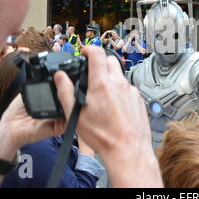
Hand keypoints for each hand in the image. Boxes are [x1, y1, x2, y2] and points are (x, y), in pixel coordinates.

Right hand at [54, 46, 161, 186]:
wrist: (128, 149)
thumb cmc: (103, 136)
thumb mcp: (76, 115)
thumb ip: (66, 92)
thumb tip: (60, 76)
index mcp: (102, 83)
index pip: (97, 53)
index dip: (89, 50)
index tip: (84, 54)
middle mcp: (119, 83)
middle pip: (111, 61)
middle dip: (100, 64)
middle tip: (92, 76)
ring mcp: (131, 91)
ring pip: (120, 76)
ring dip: (111, 79)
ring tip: (102, 97)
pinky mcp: (139, 100)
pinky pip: (128, 89)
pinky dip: (120, 92)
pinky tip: (115, 108)